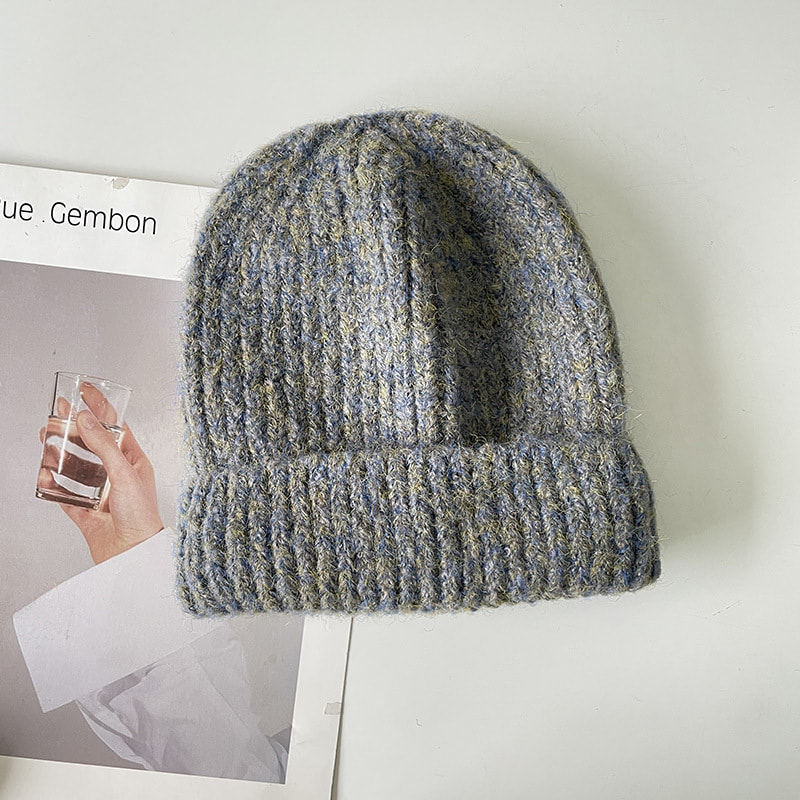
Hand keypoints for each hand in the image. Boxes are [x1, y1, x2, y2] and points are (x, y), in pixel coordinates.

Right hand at [40, 383, 163, 563]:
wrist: (133, 555)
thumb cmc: (142, 516)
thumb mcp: (125, 473)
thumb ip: (104, 445)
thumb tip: (87, 418)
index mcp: (134, 461)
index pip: (115, 427)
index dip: (100, 407)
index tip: (84, 389)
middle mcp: (117, 475)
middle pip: (90, 444)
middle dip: (73, 428)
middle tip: (56, 413)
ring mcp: (100, 493)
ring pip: (74, 468)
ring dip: (59, 454)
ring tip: (45, 439)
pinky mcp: (86, 513)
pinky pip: (65, 496)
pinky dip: (53, 487)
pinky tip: (45, 477)